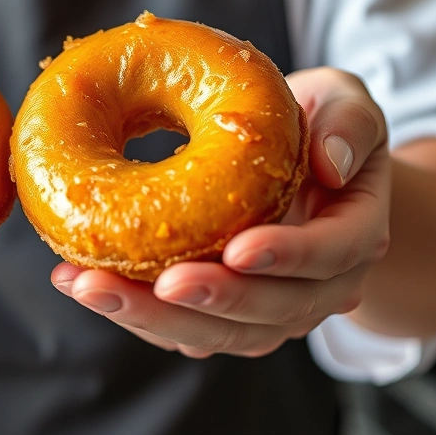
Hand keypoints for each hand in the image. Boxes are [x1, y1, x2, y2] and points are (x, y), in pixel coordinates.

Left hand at [52, 68, 390, 358]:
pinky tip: (82, 284)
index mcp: (353, 235)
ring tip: (91, 286)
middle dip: (211, 300)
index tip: (238, 249)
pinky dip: (132, 311)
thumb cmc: (319, 123)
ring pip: (215, 333)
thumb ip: (348, 122)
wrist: (301, 164)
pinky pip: (180, 327)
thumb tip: (333, 163)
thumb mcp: (345, 101)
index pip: (329, 256)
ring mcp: (267, 310)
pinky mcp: (220, 314)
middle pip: (268, 311)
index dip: (287, 256)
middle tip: (160, 284)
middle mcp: (316, 287)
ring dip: (152, 318)